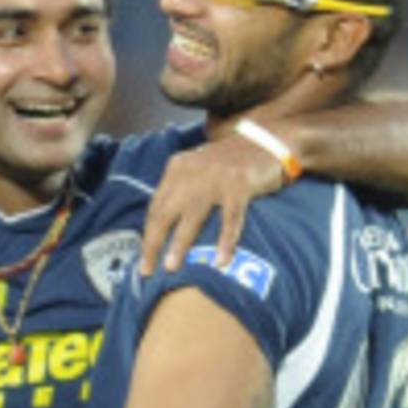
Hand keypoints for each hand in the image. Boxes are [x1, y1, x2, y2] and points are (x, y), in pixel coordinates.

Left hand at [138, 137, 282, 275]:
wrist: (264, 138)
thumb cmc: (228, 163)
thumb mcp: (197, 170)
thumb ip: (180, 191)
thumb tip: (164, 231)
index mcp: (177, 169)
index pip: (156, 208)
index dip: (148, 236)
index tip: (142, 262)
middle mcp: (191, 173)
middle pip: (166, 213)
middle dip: (154, 243)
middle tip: (148, 270)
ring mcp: (216, 178)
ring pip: (193, 216)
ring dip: (180, 244)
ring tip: (172, 267)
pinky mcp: (240, 184)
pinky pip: (230, 218)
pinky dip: (225, 240)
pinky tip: (221, 260)